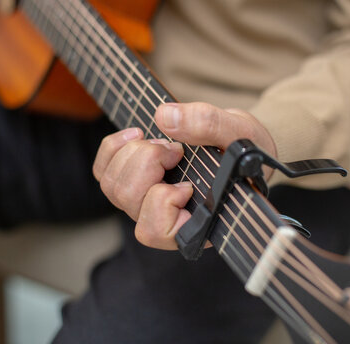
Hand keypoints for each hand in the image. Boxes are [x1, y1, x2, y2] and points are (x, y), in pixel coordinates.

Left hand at [93, 102, 275, 249]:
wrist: (239, 143)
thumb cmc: (247, 147)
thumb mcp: (241, 133)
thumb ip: (210, 126)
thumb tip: (164, 117)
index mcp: (197, 223)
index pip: (159, 232)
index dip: (164, 202)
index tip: (187, 184)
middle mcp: (166, 220)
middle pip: (129, 201)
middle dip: (148, 163)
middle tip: (176, 149)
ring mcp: (145, 204)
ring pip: (112, 186)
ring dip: (133, 153)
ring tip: (163, 143)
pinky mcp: (131, 184)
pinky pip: (102, 172)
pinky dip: (113, 148)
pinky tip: (136, 135)